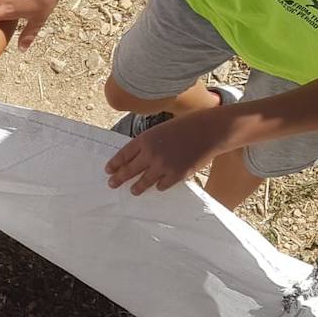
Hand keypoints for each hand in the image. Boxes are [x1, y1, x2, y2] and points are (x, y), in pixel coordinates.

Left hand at [105, 110, 227, 195]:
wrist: (209, 131)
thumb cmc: (185, 126)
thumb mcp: (159, 129)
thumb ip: (147, 143)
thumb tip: (135, 158)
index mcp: (144, 139)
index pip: (123, 155)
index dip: (114, 164)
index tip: (108, 170)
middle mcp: (150, 153)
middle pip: (129, 170)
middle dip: (119, 178)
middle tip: (112, 184)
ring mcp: (163, 166)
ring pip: (144, 182)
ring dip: (137, 187)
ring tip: (133, 190)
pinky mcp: (177, 175)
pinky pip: (162, 185)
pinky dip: (159, 186)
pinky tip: (158, 186)